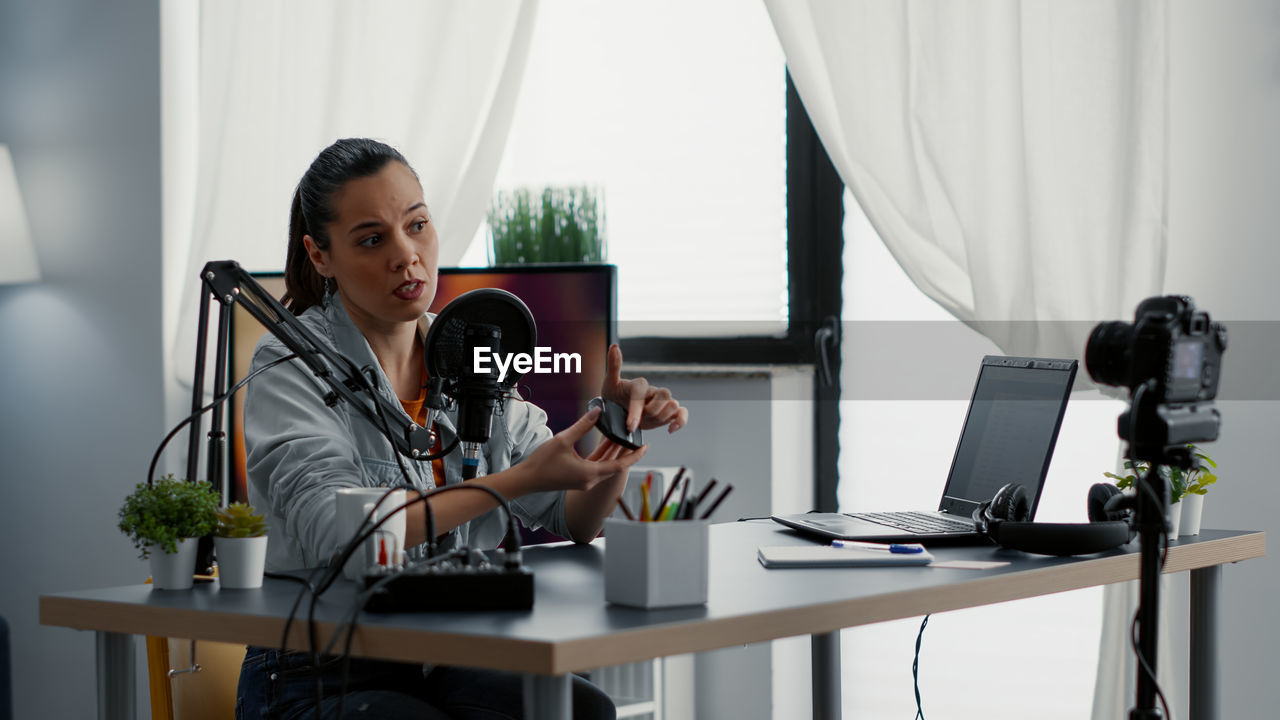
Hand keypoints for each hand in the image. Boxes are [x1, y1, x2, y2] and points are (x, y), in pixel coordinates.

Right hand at [517, 406, 647, 493]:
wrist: (527, 479)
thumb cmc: (542, 463)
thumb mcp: (564, 440)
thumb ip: (583, 425)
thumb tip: (597, 411)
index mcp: (590, 473)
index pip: (620, 465)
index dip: (635, 455)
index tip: (646, 446)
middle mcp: (590, 480)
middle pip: (615, 465)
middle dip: (626, 451)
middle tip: (636, 437)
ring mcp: (585, 481)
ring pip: (606, 466)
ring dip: (614, 452)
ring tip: (622, 436)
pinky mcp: (578, 479)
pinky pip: (596, 466)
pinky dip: (602, 455)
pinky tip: (606, 443)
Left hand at [601, 343, 688, 432]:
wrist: (618, 413)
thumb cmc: (613, 397)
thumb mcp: (609, 384)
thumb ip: (614, 366)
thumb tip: (614, 346)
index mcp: (640, 384)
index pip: (643, 391)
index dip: (637, 410)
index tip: (630, 425)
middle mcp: (653, 391)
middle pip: (665, 394)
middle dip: (652, 411)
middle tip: (638, 420)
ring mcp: (662, 402)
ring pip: (674, 405)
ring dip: (661, 418)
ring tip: (647, 422)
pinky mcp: (668, 413)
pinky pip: (682, 414)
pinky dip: (680, 421)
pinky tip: (670, 429)